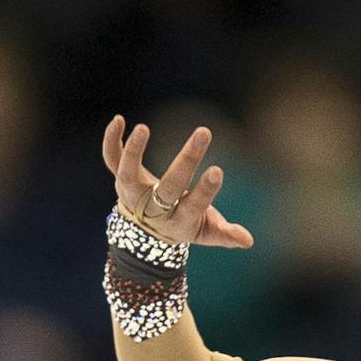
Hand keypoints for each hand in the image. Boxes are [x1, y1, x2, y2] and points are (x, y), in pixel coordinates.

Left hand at [102, 115, 253, 248]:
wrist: (146, 232)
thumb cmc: (184, 224)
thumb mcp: (207, 233)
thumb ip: (227, 235)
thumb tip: (249, 241)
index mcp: (179, 221)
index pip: (193, 205)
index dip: (205, 191)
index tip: (217, 171)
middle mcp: (154, 209)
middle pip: (169, 185)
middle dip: (187, 160)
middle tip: (205, 133)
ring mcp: (134, 193)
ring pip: (128, 173)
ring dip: (134, 152)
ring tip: (144, 128)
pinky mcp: (121, 179)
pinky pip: (111, 158)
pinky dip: (111, 140)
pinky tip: (120, 119)